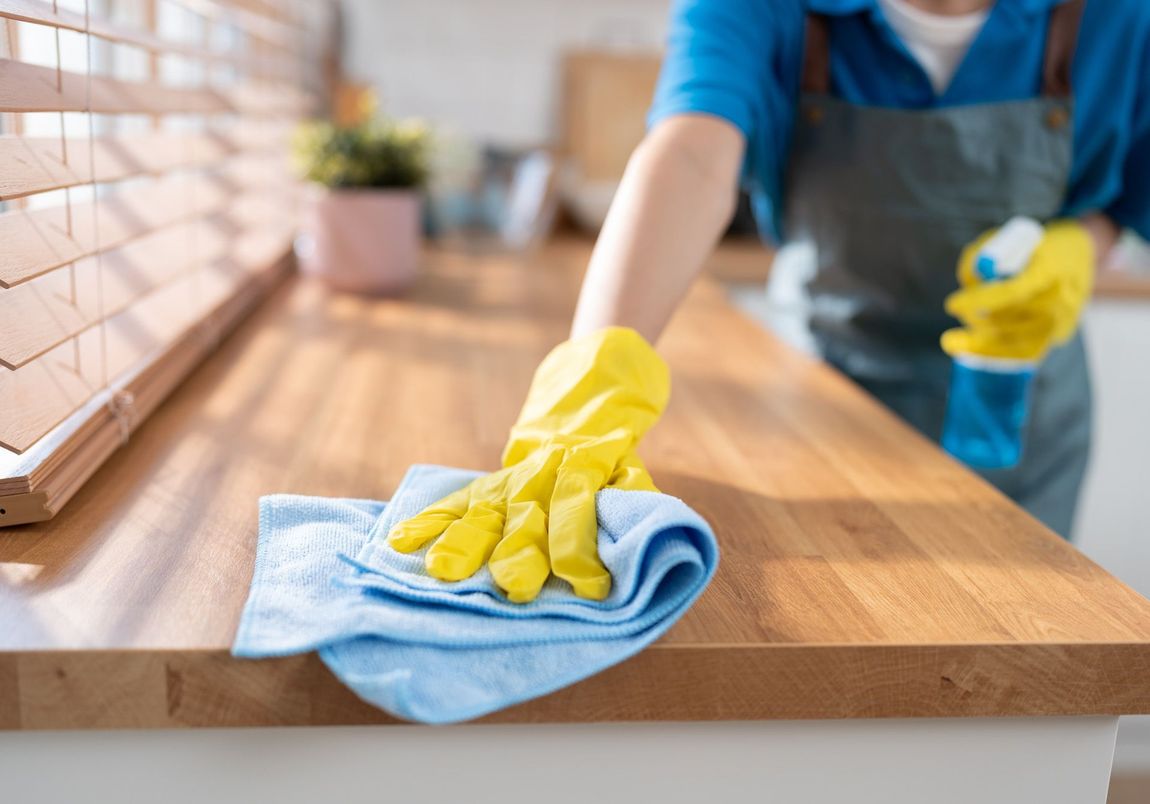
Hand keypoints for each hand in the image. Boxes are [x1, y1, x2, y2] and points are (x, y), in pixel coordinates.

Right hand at [388, 327, 669, 602]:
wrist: (586, 396)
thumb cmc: (613, 451)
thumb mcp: (631, 468)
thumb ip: (630, 500)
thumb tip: (635, 541)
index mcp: (584, 471)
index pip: (579, 511)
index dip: (581, 549)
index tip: (588, 587)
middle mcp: (542, 476)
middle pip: (527, 517)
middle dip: (520, 553)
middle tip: (513, 587)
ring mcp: (510, 479)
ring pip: (485, 512)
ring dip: (464, 542)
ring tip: (443, 571)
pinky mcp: (488, 482)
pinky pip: (455, 501)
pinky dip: (428, 520)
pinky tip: (402, 542)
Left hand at [942, 220, 1093, 360]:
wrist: (1079, 253)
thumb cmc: (1035, 244)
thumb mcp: (1007, 237)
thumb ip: (981, 256)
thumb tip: (968, 281)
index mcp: (1050, 269)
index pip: (1012, 291)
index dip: (979, 300)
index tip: (951, 305)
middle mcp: (1060, 298)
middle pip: (1009, 320)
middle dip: (973, 320)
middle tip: (954, 316)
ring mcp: (1062, 319)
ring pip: (1013, 341)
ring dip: (982, 337)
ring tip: (964, 329)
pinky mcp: (1061, 333)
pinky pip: (1025, 352)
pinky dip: (997, 351)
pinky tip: (972, 347)